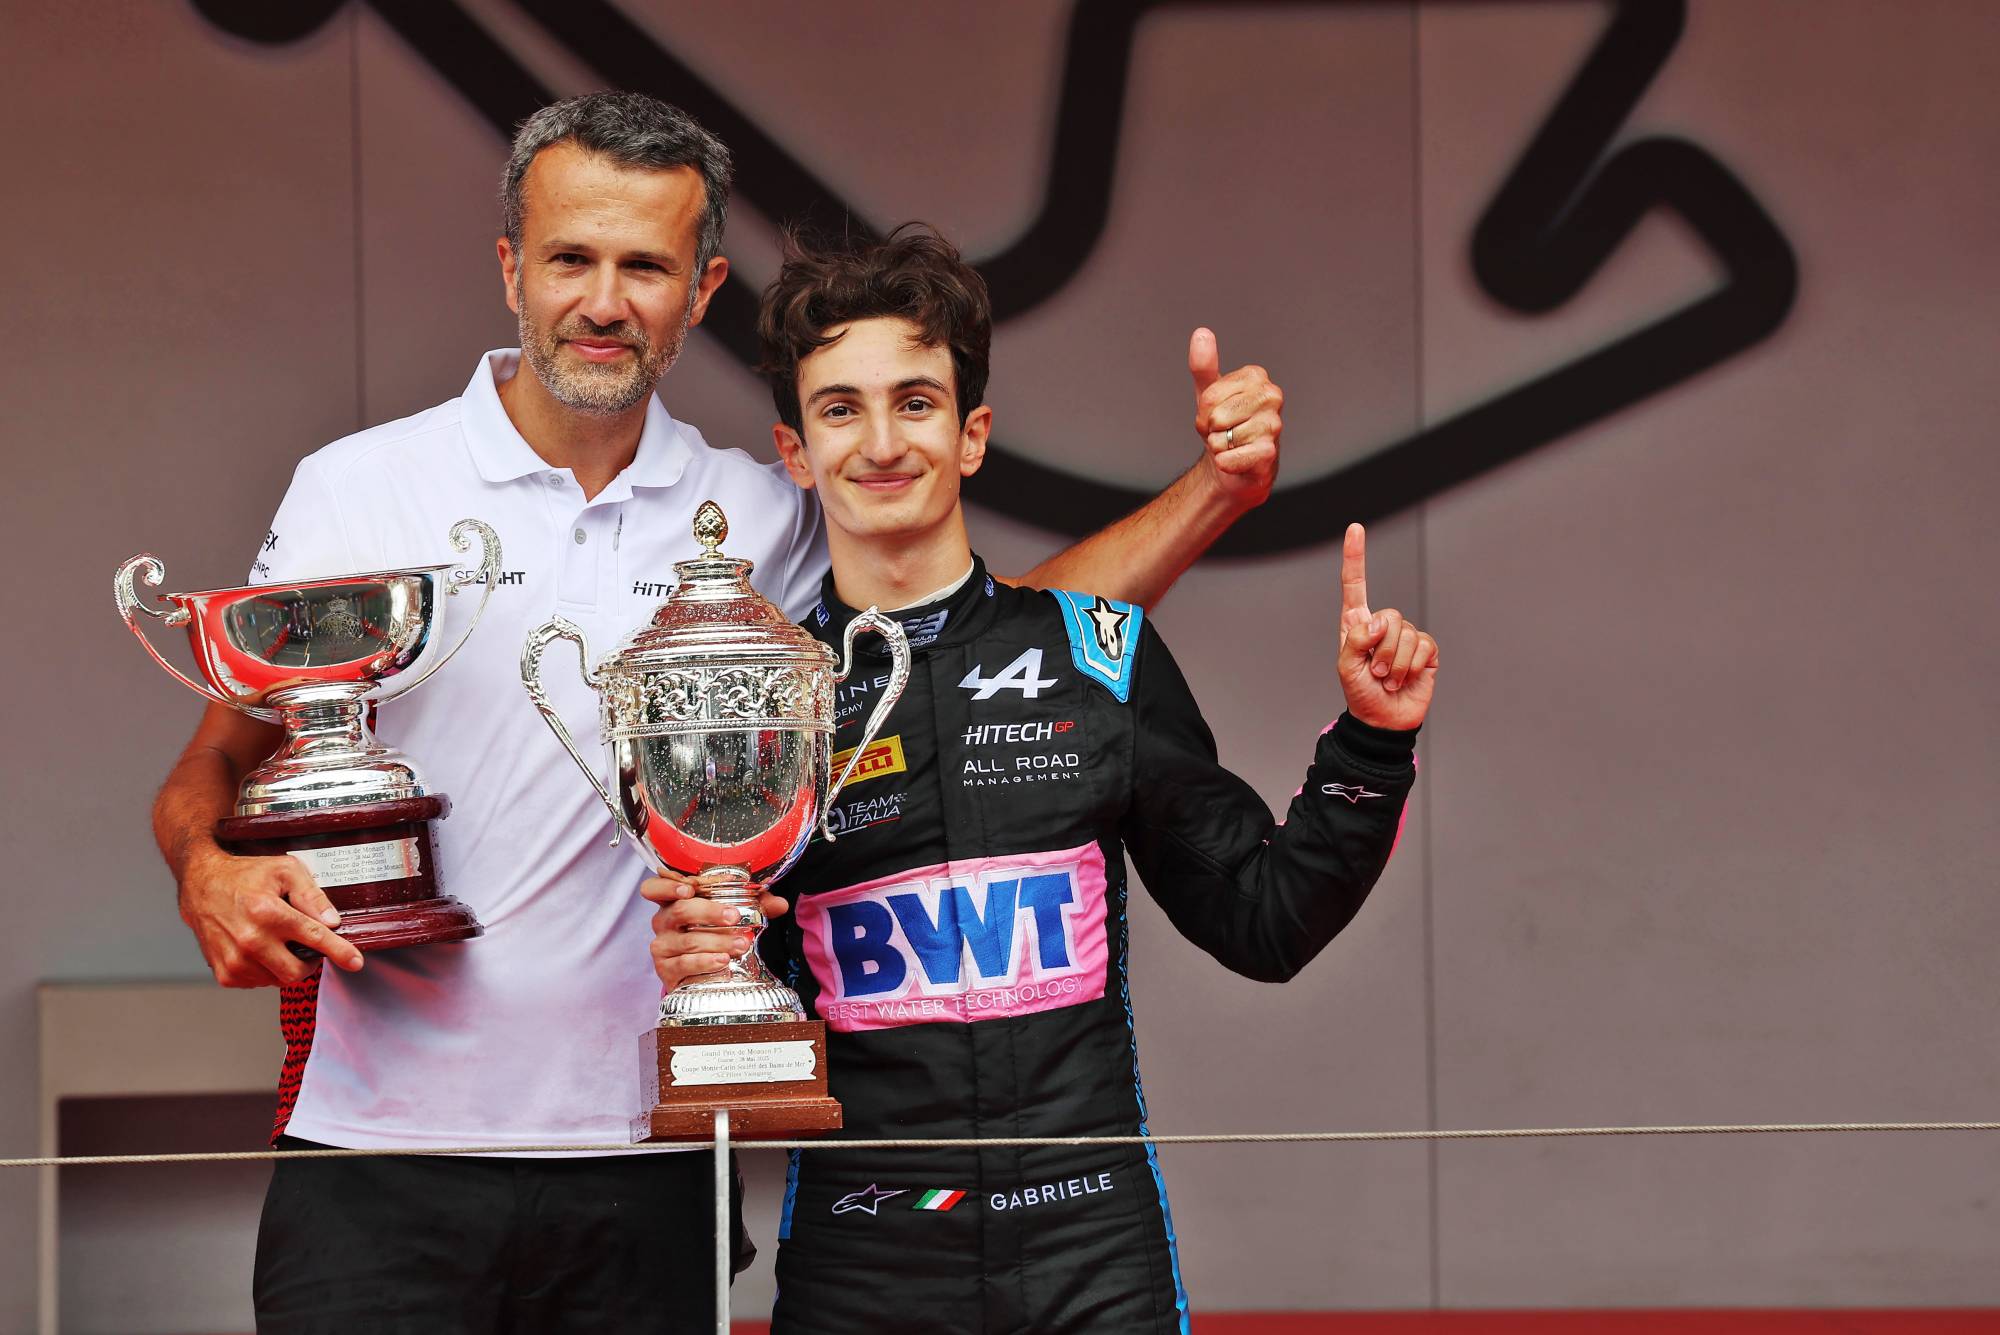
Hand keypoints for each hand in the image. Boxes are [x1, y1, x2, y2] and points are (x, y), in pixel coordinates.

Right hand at [177, 847, 363, 986]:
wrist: (202, 884)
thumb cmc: (246, 875)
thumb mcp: (286, 870)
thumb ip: (312, 895)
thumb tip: (332, 922)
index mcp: (268, 913)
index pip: (314, 938)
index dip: (340, 952)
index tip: (355, 962)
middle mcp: (250, 940)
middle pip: (296, 972)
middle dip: (310, 963)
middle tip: (309, 947)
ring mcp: (235, 960)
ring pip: (278, 980)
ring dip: (286, 966)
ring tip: (278, 941)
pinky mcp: (224, 973)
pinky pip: (259, 983)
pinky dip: (267, 970)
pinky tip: (261, 949)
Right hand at [640, 874, 790, 991]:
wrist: (702, 972)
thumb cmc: (713, 933)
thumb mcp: (732, 914)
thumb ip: (755, 905)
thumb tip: (780, 904)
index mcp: (674, 901)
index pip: (654, 888)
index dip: (667, 886)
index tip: (689, 889)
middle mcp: (663, 921)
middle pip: (680, 911)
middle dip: (709, 912)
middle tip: (734, 917)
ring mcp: (662, 946)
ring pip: (686, 940)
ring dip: (717, 941)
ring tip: (741, 944)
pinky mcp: (665, 970)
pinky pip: (683, 964)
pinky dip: (705, 962)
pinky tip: (722, 961)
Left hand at [1189, 328, 1280, 510]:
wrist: (1233, 464)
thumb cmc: (1223, 425)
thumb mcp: (1208, 393)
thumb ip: (1204, 365)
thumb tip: (1202, 333)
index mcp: (1256, 376)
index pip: (1210, 396)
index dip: (1204, 412)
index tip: (1216, 415)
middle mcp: (1272, 396)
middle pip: (1217, 416)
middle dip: (1211, 430)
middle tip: (1224, 432)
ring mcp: (1275, 424)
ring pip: (1224, 438)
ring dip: (1219, 447)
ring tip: (1232, 444)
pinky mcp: (1271, 452)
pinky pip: (1231, 458)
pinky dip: (1225, 463)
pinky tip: (1236, 460)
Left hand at [1335, 523, 1438, 730]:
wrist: (1383, 721)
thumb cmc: (1360, 694)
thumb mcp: (1347, 668)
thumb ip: (1357, 640)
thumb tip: (1379, 621)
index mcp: (1358, 624)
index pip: (1355, 585)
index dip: (1355, 557)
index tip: (1355, 528)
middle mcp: (1383, 625)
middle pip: (1389, 615)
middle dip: (1382, 649)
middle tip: (1375, 672)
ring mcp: (1406, 638)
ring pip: (1407, 634)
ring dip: (1396, 663)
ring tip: (1388, 679)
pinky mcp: (1426, 652)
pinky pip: (1424, 647)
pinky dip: (1413, 666)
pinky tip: (1406, 679)